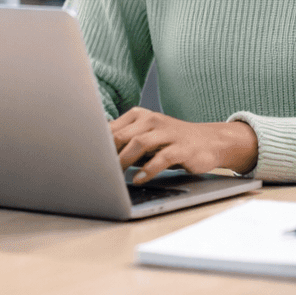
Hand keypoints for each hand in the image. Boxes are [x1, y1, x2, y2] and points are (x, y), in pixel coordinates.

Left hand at [110, 108, 258, 183]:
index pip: (111, 128)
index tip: (86, 159)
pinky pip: (161, 158)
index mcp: (138, 116)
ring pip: (139, 143)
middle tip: (97, 170)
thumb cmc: (171, 141)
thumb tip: (96, 153)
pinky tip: (140, 179)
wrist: (210, 140)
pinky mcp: (181, 147)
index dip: (98, 144)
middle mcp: (151, 120)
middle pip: (122, 135)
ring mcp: (167, 132)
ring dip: (124, 160)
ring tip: (115, 175)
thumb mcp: (147, 136)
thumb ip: (125, 141)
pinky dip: (148, 169)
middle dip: (107, 153)